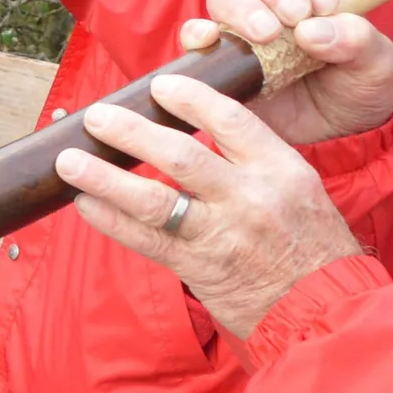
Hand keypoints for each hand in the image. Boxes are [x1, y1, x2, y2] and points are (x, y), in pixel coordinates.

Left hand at [55, 74, 365, 337]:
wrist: (323, 307)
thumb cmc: (311, 244)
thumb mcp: (299, 187)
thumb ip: (252, 158)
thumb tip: (196, 125)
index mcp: (280, 169)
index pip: (231, 120)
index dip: (190, 98)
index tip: (160, 84)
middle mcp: (249, 198)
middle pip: (181, 155)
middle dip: (132, 132)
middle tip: (97, 115)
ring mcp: (221, 235)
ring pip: (153, 200)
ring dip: (105, 178)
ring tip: (69, 160)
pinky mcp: (198, 268)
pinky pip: (146, 240)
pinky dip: (110, 220)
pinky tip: (84, 203)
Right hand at [180, 0, 392, 145]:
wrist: (337, 134)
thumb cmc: (357, 87)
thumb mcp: (375, 64)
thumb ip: (358, 39)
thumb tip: (311, 30)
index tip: (324, 5)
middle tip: (294, 18)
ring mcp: (240, 27)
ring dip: (241, 8)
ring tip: (267, 37)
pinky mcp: (219, 59)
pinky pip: (194, 34)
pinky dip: (197, 33)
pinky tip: (213, 41)